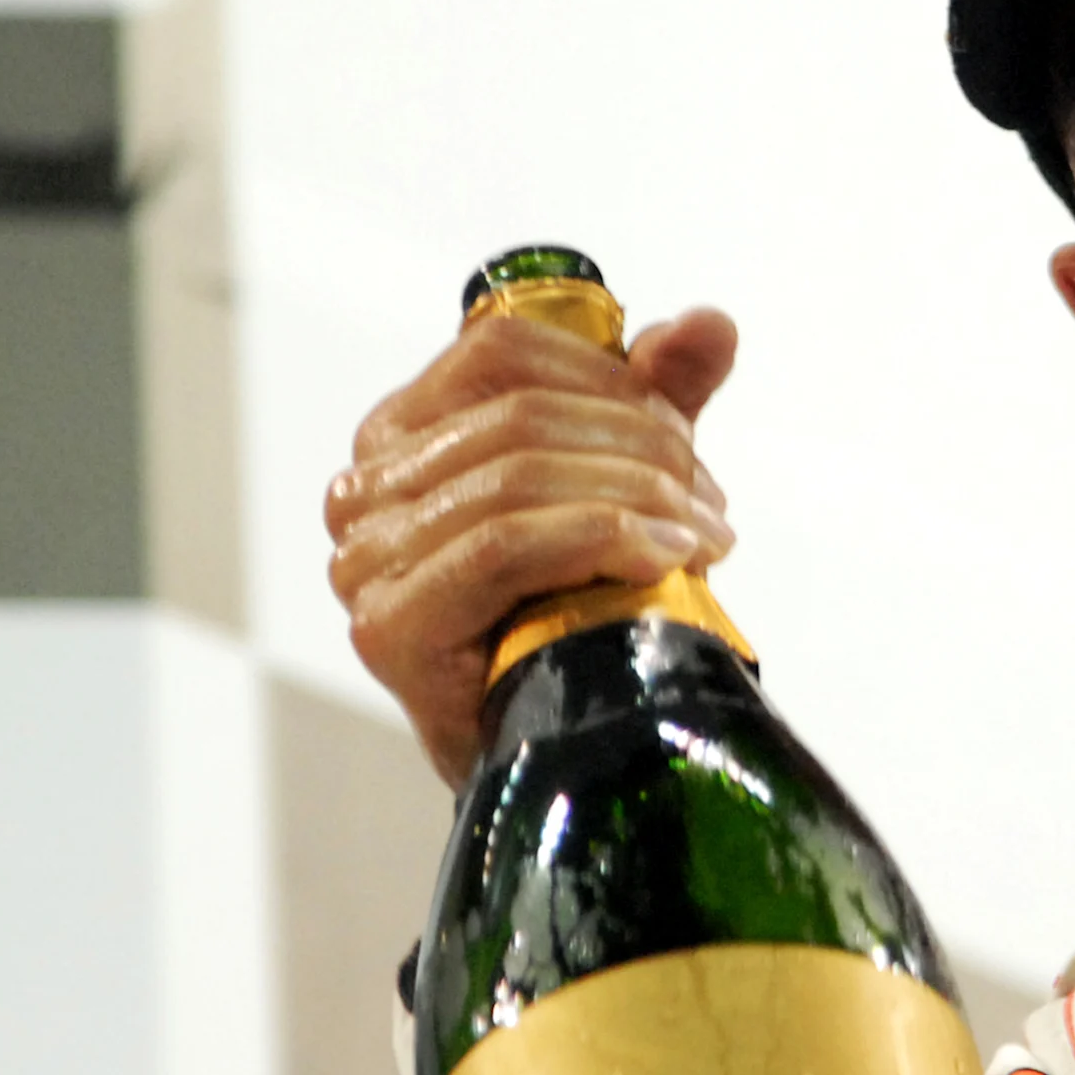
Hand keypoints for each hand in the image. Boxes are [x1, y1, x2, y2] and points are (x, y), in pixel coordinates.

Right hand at [325, 305, 740, 785]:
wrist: (554, 749)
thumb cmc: (574, 607)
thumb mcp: (618, 478)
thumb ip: (655, 397)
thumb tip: (710, 325)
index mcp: (400, 433)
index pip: (501, 352)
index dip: (607, 376)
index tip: (685, 434)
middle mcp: (364, 489)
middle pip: (519, 416)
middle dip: (639, 448)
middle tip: (709, 503)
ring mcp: (365, 561)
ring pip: (518, 478)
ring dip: (635, 497)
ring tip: (703, 539)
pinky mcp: (389, 627)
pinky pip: (502, 547)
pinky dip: (598, 538)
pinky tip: (663, 559)